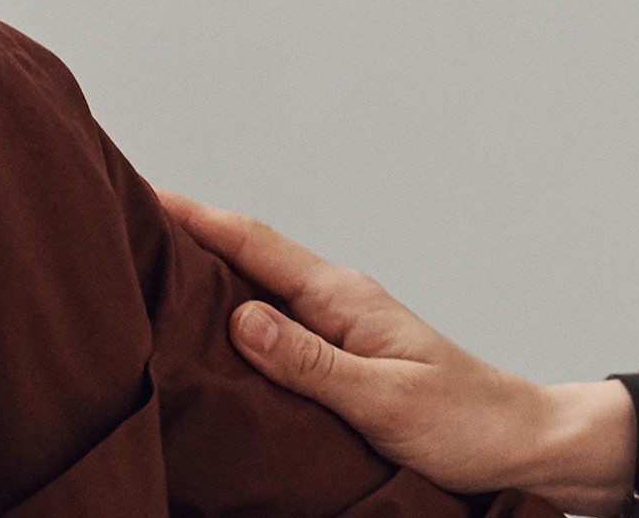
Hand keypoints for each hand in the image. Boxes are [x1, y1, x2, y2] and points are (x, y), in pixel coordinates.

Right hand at [164, 190, 630, 509]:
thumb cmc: (463, 424)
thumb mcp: (382, 398)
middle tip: (119, 219)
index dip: (195, 217)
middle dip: (188, 234)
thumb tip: (241, 316)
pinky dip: (234, 311)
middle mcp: (340, 302)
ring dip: (206, 271)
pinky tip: (206, 324)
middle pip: (250, 255)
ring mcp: (341, 326)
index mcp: (345, 300)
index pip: (256, 245)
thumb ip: (312, 361)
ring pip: (259, 286)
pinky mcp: (343, 355)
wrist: (520, 444)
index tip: (138, 193)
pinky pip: (276, 322)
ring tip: (142, 262)